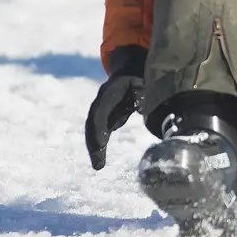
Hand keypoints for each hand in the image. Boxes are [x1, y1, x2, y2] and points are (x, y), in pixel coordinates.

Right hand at [85, 46, 146, 169]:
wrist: (128, 70)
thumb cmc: (139, 76)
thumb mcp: (143, 80)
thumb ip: (142, 92)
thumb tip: (141, 107)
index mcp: (109, 92)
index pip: (100, 111)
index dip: (99, 127)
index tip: (101, 143)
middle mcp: (101, 101)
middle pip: (92, 123)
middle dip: (93, 143)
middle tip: (97, 163)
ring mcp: (101, 109)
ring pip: (94, 130)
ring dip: (94, 147)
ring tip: (98, 165)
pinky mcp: (105, 117)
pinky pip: (100, 132)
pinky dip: (99, 146)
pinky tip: (100, 161)